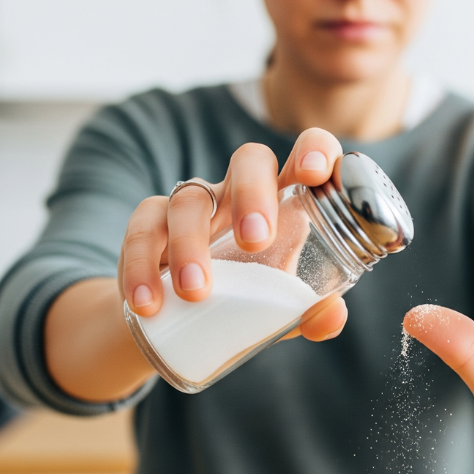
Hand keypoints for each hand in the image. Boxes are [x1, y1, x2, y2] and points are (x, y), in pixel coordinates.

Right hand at [118, 128, 348, 341]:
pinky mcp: (149, 225)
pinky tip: (149, 303)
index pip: (308, 155)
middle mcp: (240, 192)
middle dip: (253, 193)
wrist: (179, 323)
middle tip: (255, 240)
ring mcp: (195, 204)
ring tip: (196, 292)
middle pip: (249, 160)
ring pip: (190, 199)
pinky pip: (141, 230)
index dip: (315, 150)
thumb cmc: (246, 301)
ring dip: (190, 245)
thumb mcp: (282, 311)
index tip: (316, 173)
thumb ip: (310, 313)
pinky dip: (141, 267)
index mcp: (285, 201)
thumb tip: (332, 316)